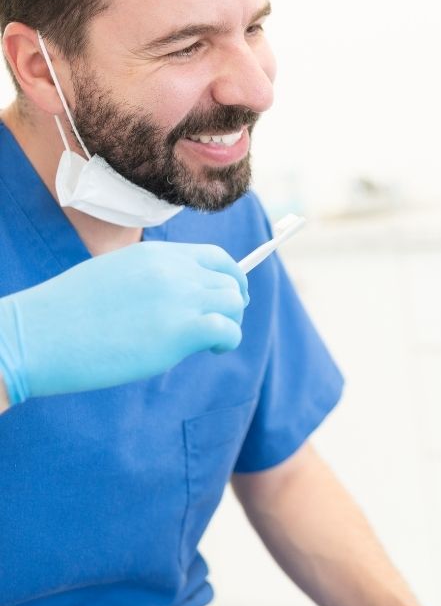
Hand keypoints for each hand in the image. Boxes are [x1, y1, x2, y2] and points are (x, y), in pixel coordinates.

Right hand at [0, 241, 247, 404]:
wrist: (40, 335)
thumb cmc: (68, 315)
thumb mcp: (116, 278)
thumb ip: (154, 282)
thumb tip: (183, 302)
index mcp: (157, 255)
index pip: (216, 256)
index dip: (232, 275)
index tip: (234, 293)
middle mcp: (174, 270)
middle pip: (229, 281)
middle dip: (232, 305)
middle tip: (220, 327)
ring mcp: (179, 297)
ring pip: (233, 303)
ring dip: (231, 323)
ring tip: (212, 342)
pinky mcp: (182, 329)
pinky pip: (228, 331)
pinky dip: (229, 341)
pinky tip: (212, 350)